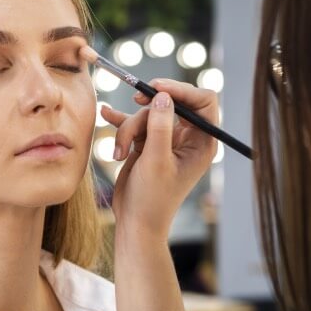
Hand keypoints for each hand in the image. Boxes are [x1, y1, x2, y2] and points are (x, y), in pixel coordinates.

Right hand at [100, 79, 218, 240]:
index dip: (182, 90)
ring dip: (129, 128)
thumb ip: (161, 126)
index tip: (157, 88)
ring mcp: (166, 140)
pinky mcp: (148, 144)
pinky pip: (135, 125)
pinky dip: (121, 122)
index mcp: (202, 142)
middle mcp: (188, 138)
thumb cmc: (152, 199)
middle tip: (136, 98)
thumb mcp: (156, 161)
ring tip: (119, 153)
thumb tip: (163, 96)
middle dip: (149, 107)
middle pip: (171, 103)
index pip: (203, 101)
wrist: (135, 222)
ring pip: (147, 114)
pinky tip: (107, 114)